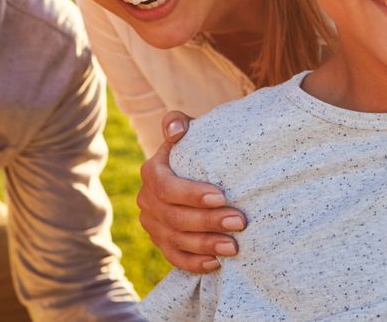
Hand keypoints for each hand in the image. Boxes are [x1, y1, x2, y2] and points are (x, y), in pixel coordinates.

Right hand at [137, 111, 246, 273]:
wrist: (192, 169)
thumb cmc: (196, 148)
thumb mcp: (189, 130)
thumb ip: (178, 123)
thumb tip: (176, 131)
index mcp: (151, 172)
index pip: (167, 187)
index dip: (192, 194)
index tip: (222, 196)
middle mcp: (146, 200)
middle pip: (174, 217)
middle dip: (208, 222)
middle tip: (240, 222)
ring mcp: (152, 224)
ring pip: (175, 240)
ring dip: (206, 245)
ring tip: (234, 246)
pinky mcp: (161, 242)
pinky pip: (174, 258)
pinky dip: (194, 263)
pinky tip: (217, 263)